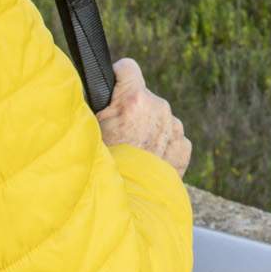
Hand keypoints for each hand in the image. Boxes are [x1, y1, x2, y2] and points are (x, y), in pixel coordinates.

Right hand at [95, 57, 190, 174]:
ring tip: (131, 153)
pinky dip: (161, 146)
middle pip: (143, 98)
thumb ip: (94, 105)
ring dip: (147, 129)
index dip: (117, 78)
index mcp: (135, 100)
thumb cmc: (102, 167)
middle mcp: (159, 109)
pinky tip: (146, 161)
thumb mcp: (88, 130)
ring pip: (158, 119)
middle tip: (117, 136)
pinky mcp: (183, 148)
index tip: (111, 92)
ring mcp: (174, 129)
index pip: (128, 67)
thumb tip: (87, 92)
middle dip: (131, 112)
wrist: (127, 204)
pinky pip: (171, 138)